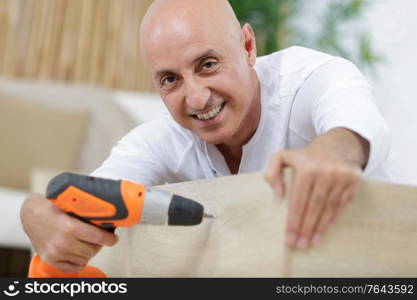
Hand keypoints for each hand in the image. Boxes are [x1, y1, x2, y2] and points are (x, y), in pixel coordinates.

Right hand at [20, 193, 117, 272]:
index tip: (113, 238)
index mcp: (71, 228)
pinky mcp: (50, 260)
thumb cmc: (53, 207)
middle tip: (98, 237)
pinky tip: (79, 252)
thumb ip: (89, 214)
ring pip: (85, 258)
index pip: (100, 238)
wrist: (32, 213)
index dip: (110, 239)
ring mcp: (56, 253)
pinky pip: (73, 267)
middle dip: (99, 243)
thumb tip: (109, 218)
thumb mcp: (72, 207)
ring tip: (87, 242)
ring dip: (89, 251)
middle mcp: (63, 243)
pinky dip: (80, 261)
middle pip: (94, 249)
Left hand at [265, 132, 363, 248]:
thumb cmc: (305, 156)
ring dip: (320, 228)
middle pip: (314, 207)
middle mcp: (325, 172)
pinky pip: (341, 204)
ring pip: (329, 208)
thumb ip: (272, 172)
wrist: (337, 144)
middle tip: (300, 244)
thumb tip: (278, 194)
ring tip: (312, 242)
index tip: (289, 238)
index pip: (298, 201)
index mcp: (306, 167)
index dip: (293, 222)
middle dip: (306, 229)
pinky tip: (324, 229)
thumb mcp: (282, 156)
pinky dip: (333, 219)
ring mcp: (341, 176)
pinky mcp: (353, 180)